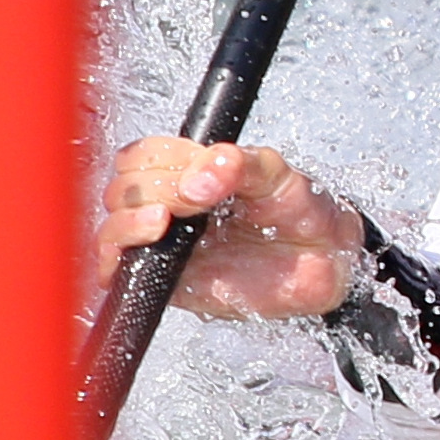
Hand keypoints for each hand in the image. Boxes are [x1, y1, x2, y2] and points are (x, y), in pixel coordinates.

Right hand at [92, 137, 365, 322]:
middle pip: (122, 190)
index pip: (142, 156)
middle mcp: (170, 207)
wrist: (328, 259)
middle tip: (193, 199)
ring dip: (129, 220)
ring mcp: (167, 245)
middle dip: (150, 189)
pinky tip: (151, 241)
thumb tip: (197, 177)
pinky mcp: (170, 283)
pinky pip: (119, 274)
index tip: (194, 171)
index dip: (157, 159)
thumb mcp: (275, 172)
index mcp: (188, 173)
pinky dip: (116, 257)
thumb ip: (239, 164)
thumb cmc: (299, 211)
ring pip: (112, 228)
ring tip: (164, 220)